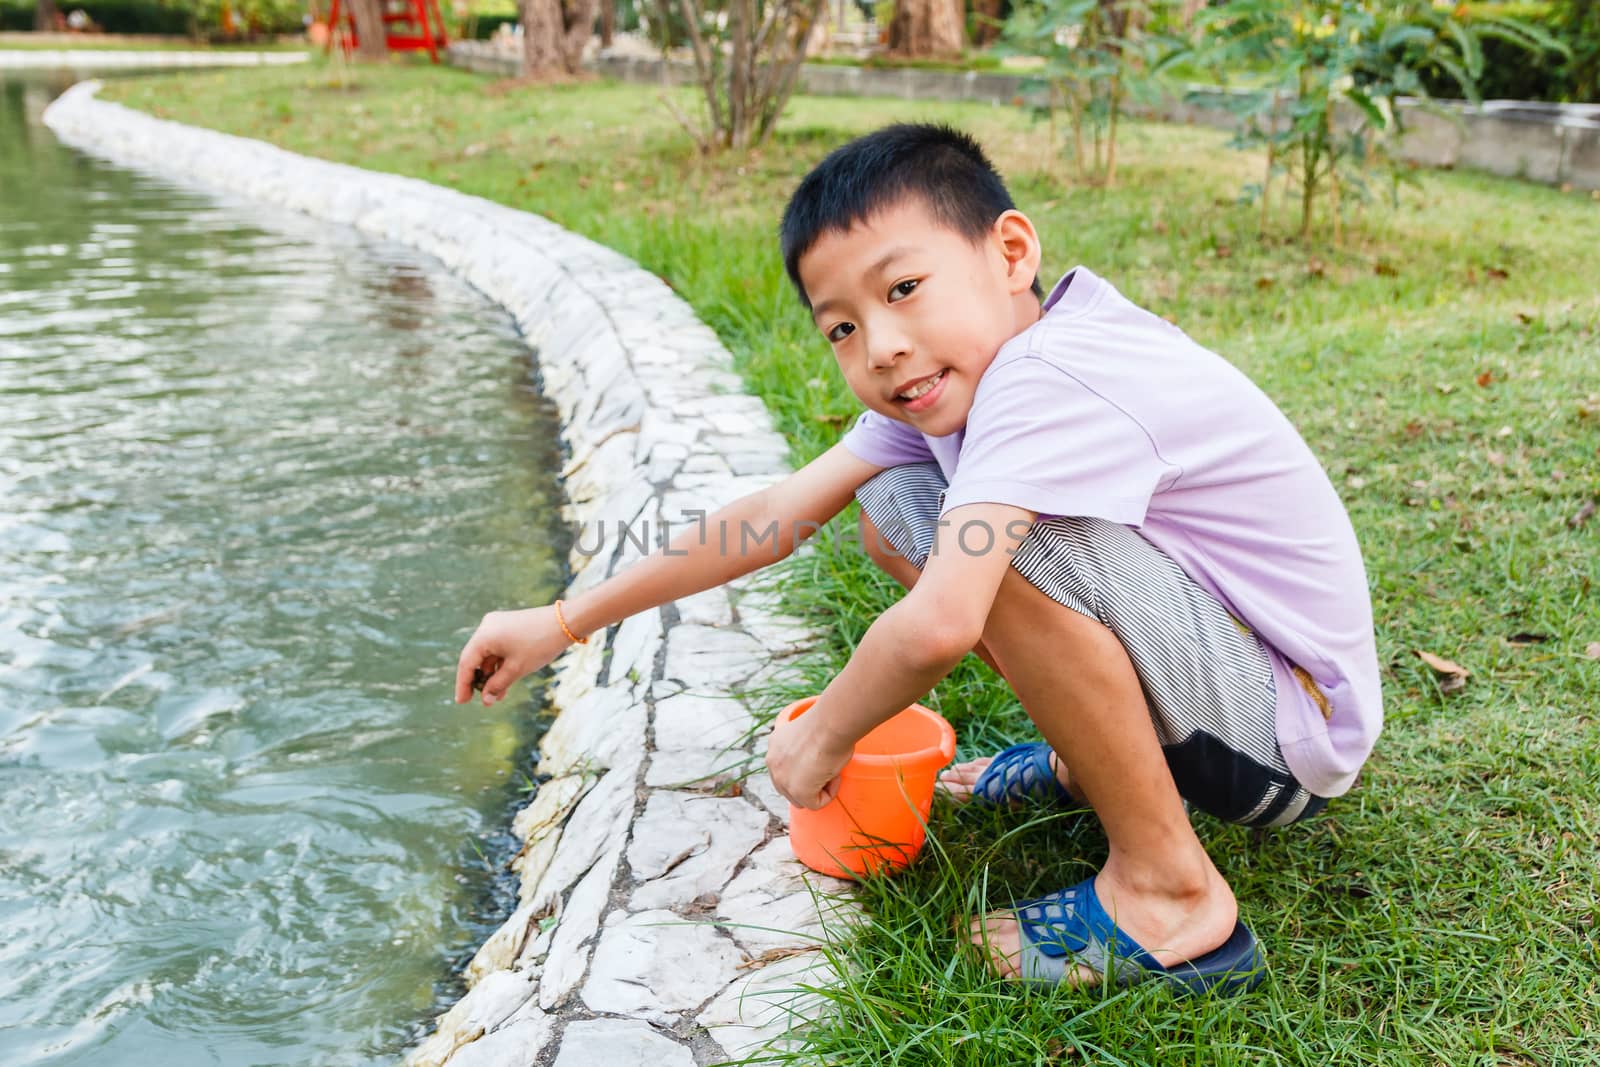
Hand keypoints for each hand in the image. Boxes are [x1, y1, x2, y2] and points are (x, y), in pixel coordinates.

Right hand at [454, 605, 573, 706]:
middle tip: (479, 700)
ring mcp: (497, 625)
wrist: (566, 622)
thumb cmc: (540, 644)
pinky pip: (498, 648)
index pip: (467, 663)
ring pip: (488, 655)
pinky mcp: (508, 626)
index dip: (463, 684)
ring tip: (496, 697)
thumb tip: (485, 699)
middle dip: (478, 681)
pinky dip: (500, 665)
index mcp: (484, 635)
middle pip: (475, 658)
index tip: (462, 702)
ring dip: (491, 675)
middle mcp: (487, 626)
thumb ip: (497, 685)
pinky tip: (504, 683)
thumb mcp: (516, 669)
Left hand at [765, 704, 852, 810]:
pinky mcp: (798, 792)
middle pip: (787, 787)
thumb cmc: (828, 723)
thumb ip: (801, 750)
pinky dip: (829, 793)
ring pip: (800, 799)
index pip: (784, 768)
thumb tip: (814, 763)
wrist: (831, 724)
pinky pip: (815, 803)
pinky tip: (835, 775)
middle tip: (826, 770)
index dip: (804, 769)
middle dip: (807, 783)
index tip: (820, 761)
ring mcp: (782, 779)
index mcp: (774, 745)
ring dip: (817, 789)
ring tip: (832, 771)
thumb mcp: (806, 734)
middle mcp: (772, 762)